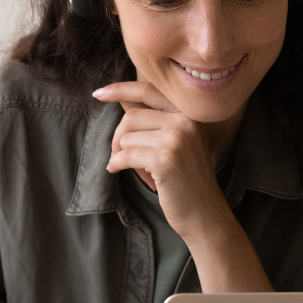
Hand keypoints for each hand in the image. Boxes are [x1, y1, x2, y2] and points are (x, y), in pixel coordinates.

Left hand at [97, 80, 229, 243]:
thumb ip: (152, 118)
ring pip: (127, 137)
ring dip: (121, 154)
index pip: (149, 90)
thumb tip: (123, 98)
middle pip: (132, 116)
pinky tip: (117, 170)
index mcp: (189, 112)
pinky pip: (126, 155)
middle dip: (118, 137)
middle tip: (119, 155)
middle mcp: (186, 120)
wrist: (204, 212)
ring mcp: (177, 138)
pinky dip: (116, 164)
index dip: (121, 89)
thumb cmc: (186, 178)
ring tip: (135, 169)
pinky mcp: (166, 159)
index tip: (98, 93)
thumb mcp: (176, 141)